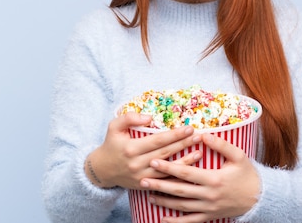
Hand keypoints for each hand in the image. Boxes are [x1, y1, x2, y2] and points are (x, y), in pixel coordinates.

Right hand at [86, 112, 200, 188]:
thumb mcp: (114, 127)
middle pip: (165, 153)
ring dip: (185, 161)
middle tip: (198, 136)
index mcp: (131, 149)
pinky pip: (165, 180)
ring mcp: (142, 176)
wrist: (102, 170)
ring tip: (199, 152)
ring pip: (167, 169)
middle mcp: (137, 164)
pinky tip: (190, 168)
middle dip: (183, 144)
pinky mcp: (145, 184)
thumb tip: (150, 117)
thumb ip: (129, 118)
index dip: (174, 135)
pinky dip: (177, 174)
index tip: (188, 128)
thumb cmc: (111, 144)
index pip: (157, 141)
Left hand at [139, 133, 260, 222]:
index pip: (186, 173)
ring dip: (164, 201)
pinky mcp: (210, 216)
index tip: (154, 161)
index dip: (169, 167)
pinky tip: (162, 218)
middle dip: (160, 184)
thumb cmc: (248, 174)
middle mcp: (209, 195)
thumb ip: (220, 144)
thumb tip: (202, 134)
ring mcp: (208, 208)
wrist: (260, 198)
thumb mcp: (238, 156)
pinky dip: (175, 222)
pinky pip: (190, 221)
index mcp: (214, 179)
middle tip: (143, 178)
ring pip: (182, 206)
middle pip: (179, 190)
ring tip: (148, 194)